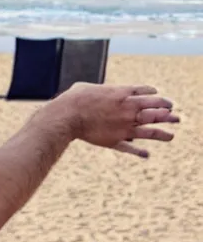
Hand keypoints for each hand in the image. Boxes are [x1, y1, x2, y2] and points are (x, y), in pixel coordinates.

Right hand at [54, 82, 179, 157]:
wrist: (68, 115)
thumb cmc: (75, 98)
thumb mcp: (88, 87)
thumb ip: (98, 91)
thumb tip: (94, 92)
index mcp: (123, 93)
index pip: (148, 92)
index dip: (156, 95)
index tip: (158, 99)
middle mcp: (129, 109)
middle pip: (155, 110)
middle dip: (167, 113)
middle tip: (174, 115)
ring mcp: (124, 126)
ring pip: (150, 131)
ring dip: (162, 133)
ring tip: (171, 136)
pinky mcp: (115, 140)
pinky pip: (131, 147)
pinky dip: (139, 152)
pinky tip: (146, 154)